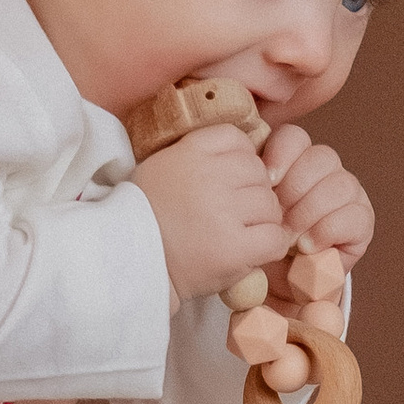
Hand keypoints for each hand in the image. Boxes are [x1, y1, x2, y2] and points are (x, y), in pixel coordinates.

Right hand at [129, 123, 286, 304]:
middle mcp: (209, 176)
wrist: (128, 263)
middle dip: (252, 194)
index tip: (230, 181)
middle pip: (259, 173)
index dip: (240, 161)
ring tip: (238, 236)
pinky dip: (269, 247)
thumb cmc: (144, 220)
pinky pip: (275, 238)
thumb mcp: (161, 168)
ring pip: (271, 206)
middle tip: (233, 216)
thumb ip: (196, 157)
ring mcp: (223, 211)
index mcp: (189, 151)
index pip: (237, 139)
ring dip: (262, 222)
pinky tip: (250, 253)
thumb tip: (242, 155)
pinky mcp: (234, 247)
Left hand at [260, 126, 373, 269]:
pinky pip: (353, 215)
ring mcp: (348, 193)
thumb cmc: (262, 241)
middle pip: (321, 157)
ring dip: (310, 212)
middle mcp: (326, 170)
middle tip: (277, 217)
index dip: (282, 154)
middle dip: (295, 189)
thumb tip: (244, 170)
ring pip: (340, 184)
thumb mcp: (250, 212)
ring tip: (290, 236)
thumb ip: (250, 187)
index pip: (295, 137)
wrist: (282, 280)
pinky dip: (326, 231)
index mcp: (296, 159)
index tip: (267, 180)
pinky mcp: (362, 220)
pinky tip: (307, 246)